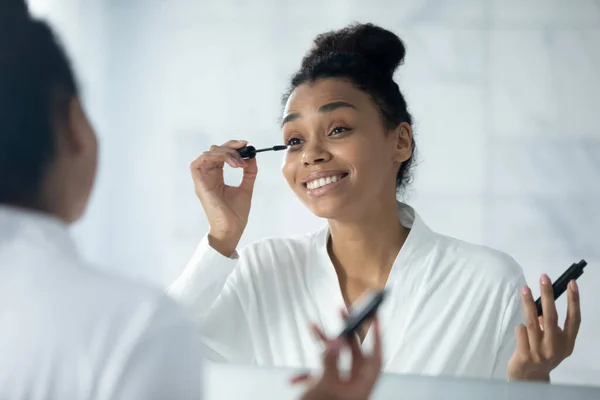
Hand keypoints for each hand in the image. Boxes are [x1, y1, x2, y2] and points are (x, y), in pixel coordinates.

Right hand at [190, 140, 257, 255]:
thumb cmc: (236, 214)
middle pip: (214, 151)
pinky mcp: (199, 184)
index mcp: (217, 177)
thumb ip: (249, 172)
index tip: (246, 145)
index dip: (232, 147)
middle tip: (244, 151)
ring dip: (224, 153)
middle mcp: (208, 176)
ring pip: (207, 154)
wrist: (232, 228)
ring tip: (238, 163)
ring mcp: (203, 180)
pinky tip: (228, 162)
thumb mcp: (246, 188)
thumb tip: (252, 157)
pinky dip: (212, 157)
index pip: (221, 155)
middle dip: (230, 147)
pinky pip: (198, 163)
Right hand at [292, 313, 381, 399]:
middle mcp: (353, 384)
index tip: (374, 316)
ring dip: (325, 343)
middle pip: (356, 352)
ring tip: (316, 327)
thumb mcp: (326, 384)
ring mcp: (340, 386)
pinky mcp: (327, 389)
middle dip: (347, 331)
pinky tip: (297, 376)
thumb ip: (331, 361)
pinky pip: (322, 369)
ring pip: (336, 357)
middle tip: (343, 313)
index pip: (376, 355)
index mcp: (362, 385)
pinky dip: (310, 366)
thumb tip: (336, 341)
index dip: (376, 334)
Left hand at [508, 275, 580, 380]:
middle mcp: (556, 347)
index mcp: (567, 343)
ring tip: (525, 289)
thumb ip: (550, 326)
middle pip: (552, 317)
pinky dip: (520, 326)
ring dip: (529, 303)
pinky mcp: (525, 355)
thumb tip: (542, 305)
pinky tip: (519, 325)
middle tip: (544, 277)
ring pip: (533, 322)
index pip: (574, 319)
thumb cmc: (542, 354)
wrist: (530, 378)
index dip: (574, 301)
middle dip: (548, 295)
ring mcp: (540, 352)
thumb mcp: (553, 342)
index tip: (571, 283)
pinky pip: (521, 332)